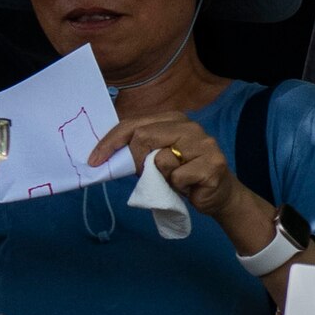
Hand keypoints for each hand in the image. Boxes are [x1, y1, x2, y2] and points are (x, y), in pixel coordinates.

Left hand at [97, 112, 283, 254]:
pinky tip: (190, 187)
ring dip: (162, 177)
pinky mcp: (213, 164)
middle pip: (144, 136)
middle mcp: (190, 126)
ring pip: (161, 159)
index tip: (95, 160)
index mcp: (174, 119)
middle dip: (137, 160)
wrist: (219, 195)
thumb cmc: (184, 176)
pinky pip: (178, 177)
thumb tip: (107, 154)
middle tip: (145, 174)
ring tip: (175, 180)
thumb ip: (139, 149)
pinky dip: (178, 187)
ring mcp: (204, 144)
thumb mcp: (157, 159)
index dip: (111, 142)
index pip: (133, 124)